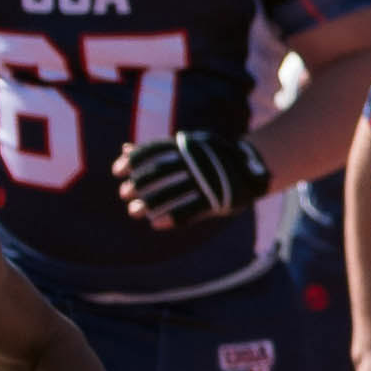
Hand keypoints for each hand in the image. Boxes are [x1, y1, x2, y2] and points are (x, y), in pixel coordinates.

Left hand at [117, 128, 271, 228]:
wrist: (253, 169)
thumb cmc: (211, 158)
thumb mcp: (188, 148)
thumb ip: (158, 151)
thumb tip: (124, 149)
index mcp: (188, 147)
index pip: (152, 150)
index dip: (131, 161)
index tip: (117, 171)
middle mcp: (195, 162)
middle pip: (157, 173)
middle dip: (136, 184)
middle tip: (124, 194)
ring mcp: (206, 181)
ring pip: (169, 194)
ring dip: (147, 204)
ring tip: (134, 211)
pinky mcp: (216, 200)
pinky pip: (187, 212)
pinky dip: (169, 219)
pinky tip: (155, 223)